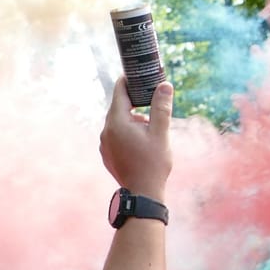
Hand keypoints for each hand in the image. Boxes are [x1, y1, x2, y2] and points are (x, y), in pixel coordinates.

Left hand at [100, 78, 172, 200]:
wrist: (142, 194)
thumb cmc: (152, 164)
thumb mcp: (160, 133)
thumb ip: (161, 107)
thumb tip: (165, 85)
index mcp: (117, 122)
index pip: (120, 91)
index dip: (129, 80)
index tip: (139, 74)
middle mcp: (106, 131)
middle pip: (119, 107)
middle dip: (135, 102)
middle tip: (151, 100)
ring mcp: (104, 144)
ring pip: (118, 122)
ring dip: (133, 120)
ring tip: (150, 128)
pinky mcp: (107, 154)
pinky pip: (116, 136)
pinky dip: (127, 133)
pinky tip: (142, 142)